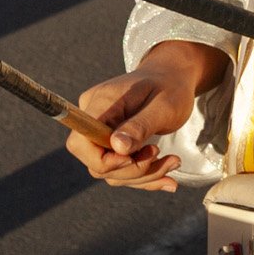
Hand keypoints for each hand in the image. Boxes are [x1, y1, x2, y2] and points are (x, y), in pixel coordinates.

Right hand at [67, 40, 227, 193]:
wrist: (173, 79)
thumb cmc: (170, 87)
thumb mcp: (163, 105)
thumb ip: (140, 125)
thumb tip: (117, 147)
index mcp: (102, 103)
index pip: (79, 142)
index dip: (102, 160)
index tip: (133, 158)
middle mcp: (95, 118)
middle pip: (96, 163)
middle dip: (133, 170)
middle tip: (167, 158)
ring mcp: (101, 133)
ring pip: (111, 172)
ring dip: (144, 174)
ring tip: (173, 161)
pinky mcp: (112, 144)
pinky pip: (121, 170)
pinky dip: (145, 175)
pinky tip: (167, 175)